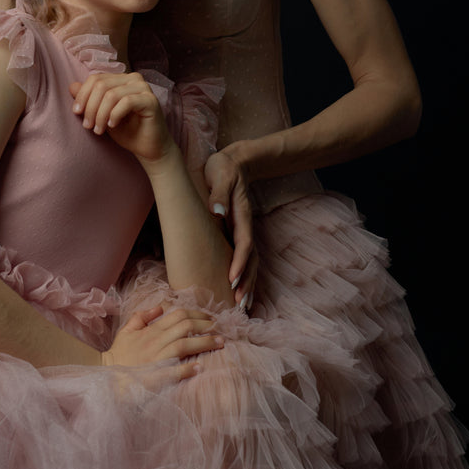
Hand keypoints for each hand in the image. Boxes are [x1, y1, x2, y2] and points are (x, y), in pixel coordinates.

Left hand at [69, 73, 173, 165]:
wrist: (147, 148)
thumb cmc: (126, 131)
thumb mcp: (101, 115)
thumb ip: (89, 100)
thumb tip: (72, 86)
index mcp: (121, 79)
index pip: (96, 78)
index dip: (82, 95)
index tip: (76, 113)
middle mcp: (133, 79)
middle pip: (101, 85)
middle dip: (90, 107)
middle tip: (88, 126)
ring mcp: (143, 88)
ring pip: (112, 94)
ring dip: (101, 114)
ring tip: (99, 129)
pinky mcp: (150, 100)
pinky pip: (126, 102)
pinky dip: (115, 115)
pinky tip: (112, 125)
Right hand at [102, 304, 223, 377]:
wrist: (107, 376)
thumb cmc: (119, 355)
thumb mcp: (126, 331)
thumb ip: (142, 317)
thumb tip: (159, 307)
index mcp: (151, 330)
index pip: (178, 315)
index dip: (198, 314)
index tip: (211, 318)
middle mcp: (155, 341)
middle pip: (186, 327)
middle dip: (206, 326)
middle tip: (220, 328)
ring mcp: (156, 358)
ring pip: (184, 345)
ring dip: (204, 343)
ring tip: (220, 343)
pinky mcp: (155, 376)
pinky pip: (173, 371)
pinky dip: (187, 369)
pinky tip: (200, 368)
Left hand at [204, 148, 257, 309]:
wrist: (235, 162)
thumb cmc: (223, 168)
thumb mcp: (220, 175)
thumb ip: (219, 193)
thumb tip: (217, 210)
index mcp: (241, 216)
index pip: (244, 244)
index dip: (240, 263)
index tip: (233, 279)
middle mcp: (245, 227)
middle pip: (252, 259)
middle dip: (247, 282)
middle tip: (240, 304)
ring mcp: (243, 231)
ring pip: (251, 263)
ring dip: (248, 284)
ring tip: (243, 306)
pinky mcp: (237, 234)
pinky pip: (244, 259)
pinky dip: (245, 276)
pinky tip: (239, 291)